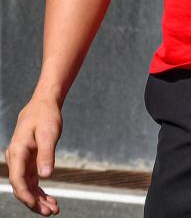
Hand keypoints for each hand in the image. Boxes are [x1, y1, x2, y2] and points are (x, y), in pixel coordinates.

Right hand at [5, 96, 62, 214]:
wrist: (42, 106)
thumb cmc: (46, 117)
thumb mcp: (49, 134)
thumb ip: (47, 154)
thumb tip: (46, 176)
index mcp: (17, 152)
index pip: (18, 180)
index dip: (26, 195)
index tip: (37, 205)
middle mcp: (16, 159)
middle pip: (21, 187)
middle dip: (34, 202)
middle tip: (51, 212)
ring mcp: (21, 162)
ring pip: (26, 186)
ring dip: (38, 199)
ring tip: (53, 210)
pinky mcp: (28, 162)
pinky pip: (31, 181)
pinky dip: (39, 191)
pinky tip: (50, 199)